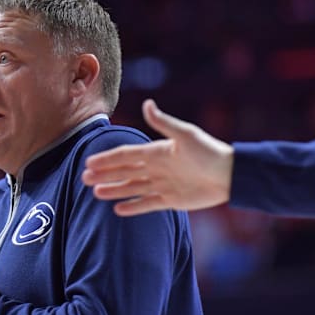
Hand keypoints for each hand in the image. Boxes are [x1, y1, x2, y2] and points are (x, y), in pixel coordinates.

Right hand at [82, 99, 233, 214]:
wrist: (231, 176)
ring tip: (96, 193)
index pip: (126, 155)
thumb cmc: (209, 152)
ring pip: (132, 188)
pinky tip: (118, 209)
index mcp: (157, 152)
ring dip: (114, 190)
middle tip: (84, 179)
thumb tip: (146, 104)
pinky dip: (133, 207)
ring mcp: (163, 184)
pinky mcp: (171, 200)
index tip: (89, 162)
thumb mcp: (185, 135)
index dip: (107, 159)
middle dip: (105, 175)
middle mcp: (157, 168)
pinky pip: (147, 204)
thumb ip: (163, 122)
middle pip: (124, 172)